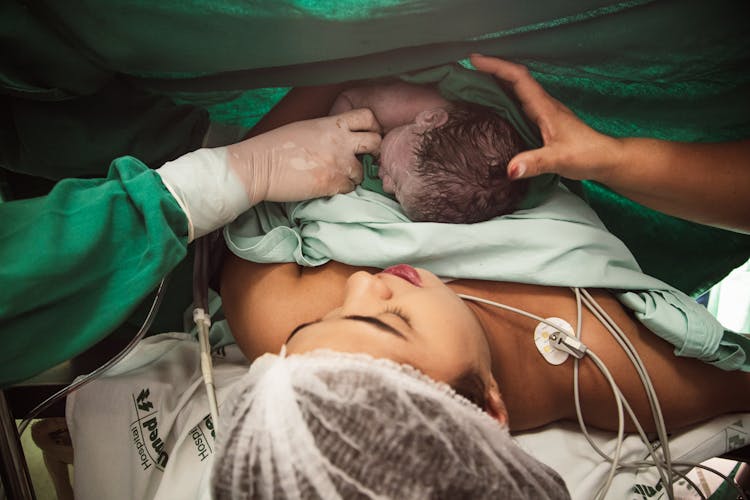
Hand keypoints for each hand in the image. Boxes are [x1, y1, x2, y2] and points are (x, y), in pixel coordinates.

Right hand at [157, 109, 380, 240]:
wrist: (260, 167)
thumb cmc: (276, 146)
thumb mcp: (306, 128)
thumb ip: (328, 130)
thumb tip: (340, 137)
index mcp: (332, 124)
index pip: (367, 117)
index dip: (372, 127)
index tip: (366, 136)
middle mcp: (339, 142)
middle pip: (375, 142)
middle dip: (372, 151)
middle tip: (362, 158)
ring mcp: (338, 163)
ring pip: (362, 171)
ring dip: (353, 175)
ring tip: (336, 175)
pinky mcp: (332, 183)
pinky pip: (349, 188)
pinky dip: (341, 189)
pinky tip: (327, 185)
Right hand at [469, 54, 619, 182]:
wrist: (604, 159)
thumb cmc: (586, 155)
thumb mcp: (558, 160)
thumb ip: (535, 163)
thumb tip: (510, 170)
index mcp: (544, 107)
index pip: (518, 78)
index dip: (496, 67)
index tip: (475, 61)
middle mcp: (543, 105)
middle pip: (515, 78)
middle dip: (492, 70)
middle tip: (468, 68)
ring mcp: (544, 112)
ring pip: (517, 89)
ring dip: (498, 81)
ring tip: (475, 81)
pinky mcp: (544, 121)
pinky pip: (520, 102)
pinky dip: (505, 96)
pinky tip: (495, 104)